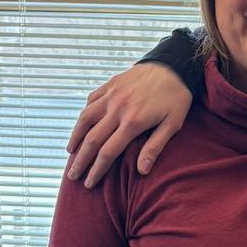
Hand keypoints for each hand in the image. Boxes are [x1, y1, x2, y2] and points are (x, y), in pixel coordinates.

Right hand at [66, 63, 191, 186]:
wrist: (173, 64)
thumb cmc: (176, 98)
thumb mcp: (172, 124)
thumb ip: (155, 147)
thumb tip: (142, 171)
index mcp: (133, 122)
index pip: (108, 152)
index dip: (96, 170)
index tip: (89, 183)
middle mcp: (117, 109)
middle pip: (92, 140)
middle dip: (81, 161)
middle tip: (72, 176)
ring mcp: (111, 95)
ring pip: (85, 119)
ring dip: (75, 138)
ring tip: (71, 153)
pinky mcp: (110, 85)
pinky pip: (91, 101)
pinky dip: (84, 116)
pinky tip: (82, 126)